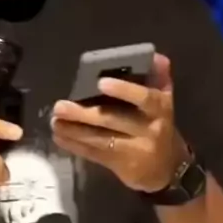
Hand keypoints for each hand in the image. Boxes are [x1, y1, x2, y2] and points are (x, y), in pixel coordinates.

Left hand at [51, 54, 188, 192]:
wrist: (168, 166)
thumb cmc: (157, 124)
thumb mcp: (164, 101)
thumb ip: (158, 78)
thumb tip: (154, 56)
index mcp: (159, 108)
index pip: (145, 98)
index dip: (124, 90)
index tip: (101, 82)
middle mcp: (149, 129)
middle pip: (114, 120)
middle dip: (84, 113)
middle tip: (59, 106)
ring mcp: (135, 150)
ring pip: (101, 139)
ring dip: (74, 130)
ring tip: (54, 122)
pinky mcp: (121, 165)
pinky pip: (95, 155)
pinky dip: (76, 146)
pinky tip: (60, 137)